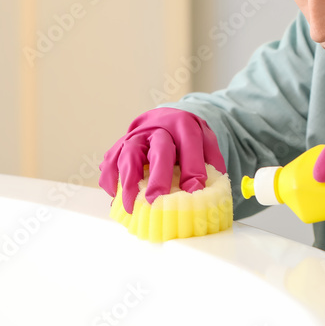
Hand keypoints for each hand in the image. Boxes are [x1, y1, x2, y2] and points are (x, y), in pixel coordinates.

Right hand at [99, 108, 225, 212]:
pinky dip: (112, 180)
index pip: (190, 148)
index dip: (192, 172)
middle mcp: (159, 129)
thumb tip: (213, 195)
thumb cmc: (187, 139)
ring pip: (129, 153)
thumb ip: (212, 165)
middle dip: (159, 177)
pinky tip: (117, 198)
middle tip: (156, 201)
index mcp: (184, 126)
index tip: (193, 194)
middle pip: (159, 151)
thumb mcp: (206, 143)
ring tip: (131, 205)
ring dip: (129, 180)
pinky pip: (111, 162)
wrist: (165, 120)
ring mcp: (136, 136)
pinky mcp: (119, 145)